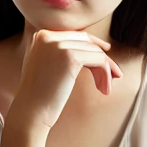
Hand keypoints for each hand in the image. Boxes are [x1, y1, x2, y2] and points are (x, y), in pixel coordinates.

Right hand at [8, 29, 122, 132]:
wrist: (30, 111)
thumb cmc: (40, 95)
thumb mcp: (45, 65)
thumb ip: (60, 52)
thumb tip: (92, 45)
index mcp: (40, 35)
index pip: (74, 35)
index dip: (93, 44)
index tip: (107, 52)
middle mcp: (47, 36)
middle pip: (86, 41)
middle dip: (102, 58)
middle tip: (115, 75)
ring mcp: (58, 45)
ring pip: (95, 51)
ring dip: (105, 70)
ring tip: (105, 88)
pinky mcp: (70, 57)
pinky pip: (99, 60)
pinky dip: (105, 74)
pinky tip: (104, 89)